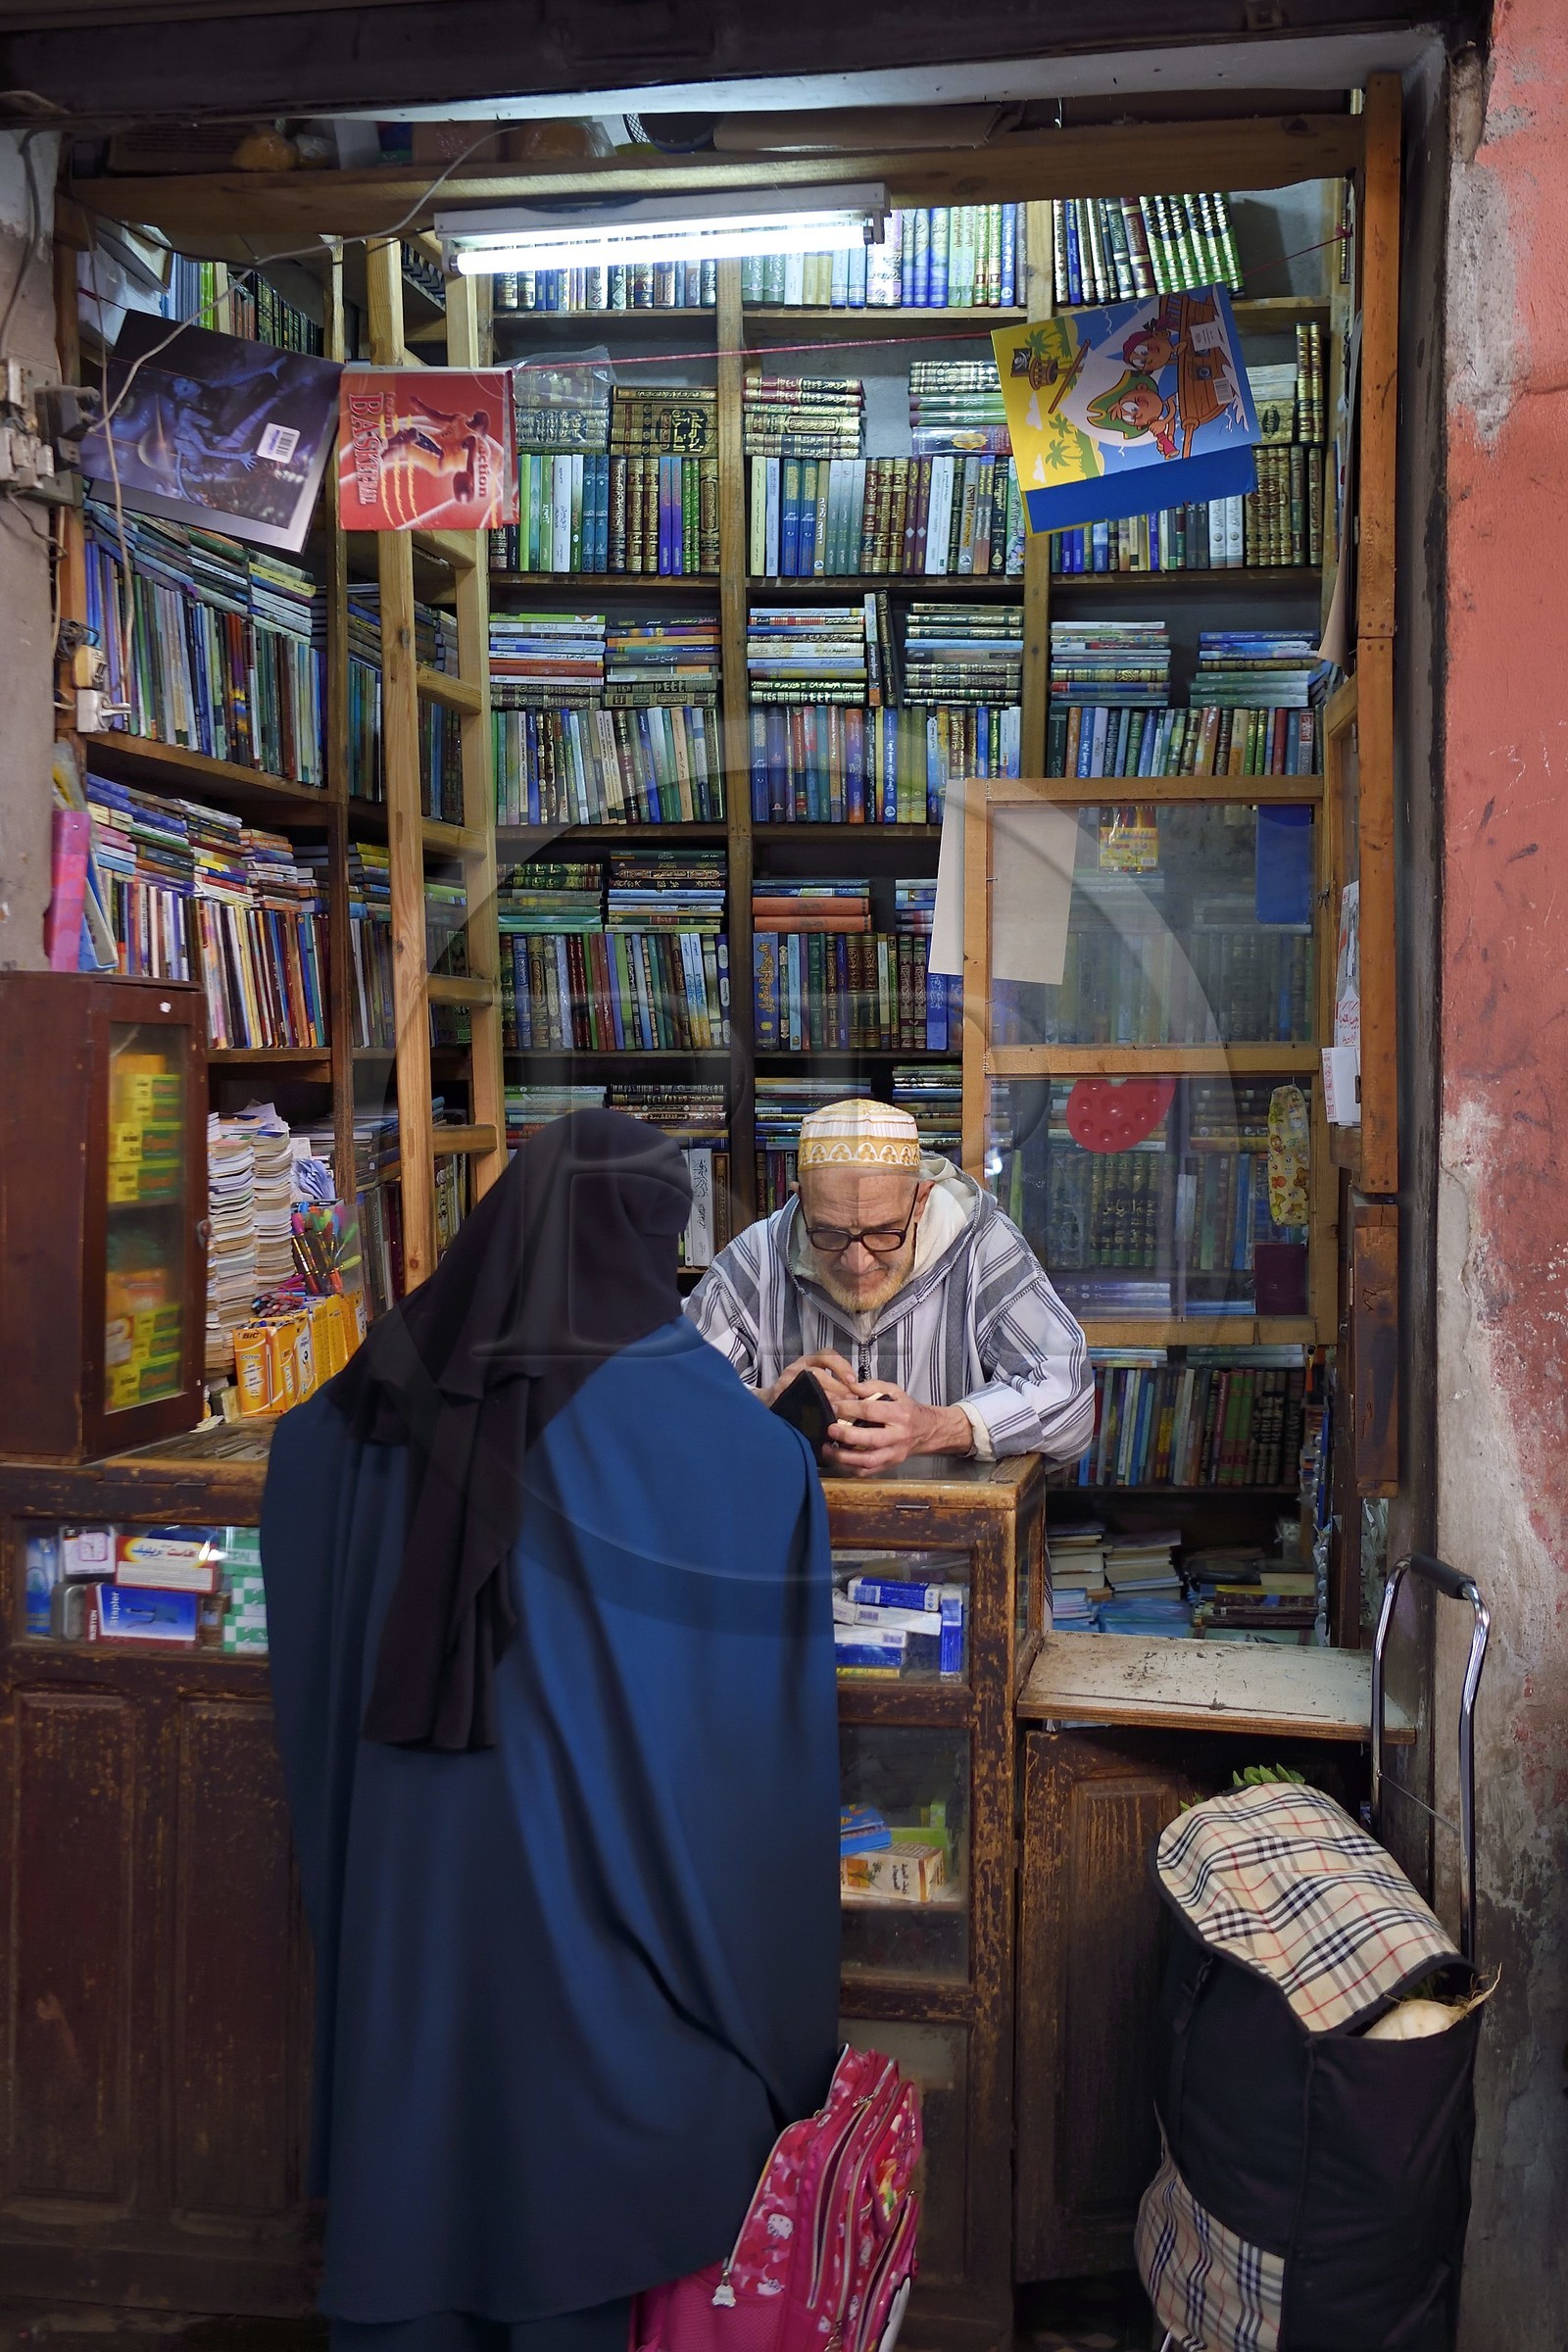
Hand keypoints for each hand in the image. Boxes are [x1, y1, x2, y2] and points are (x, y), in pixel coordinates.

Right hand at [761, 1351, 858, 1411]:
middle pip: (819, 1372)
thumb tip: (858, 1394)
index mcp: (809, 1361)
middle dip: (837, 1387)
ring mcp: (787, 1380)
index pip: (827, 1355)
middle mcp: (797, 1367)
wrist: (770, 1400)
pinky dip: (811, 1407)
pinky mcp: (779, 1395)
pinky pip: (797, 1400)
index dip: (842, 1366)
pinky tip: (821, 1415)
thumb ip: (834, 1384)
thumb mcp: (815, 1380)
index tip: (854, 1381)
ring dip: (826, 1397)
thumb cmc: (799, 1391)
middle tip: (850, 1400)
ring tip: (838, 1409)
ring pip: (808, 1385)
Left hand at [823, 1382, 974, 1477]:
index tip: (834, 1406)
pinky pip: (867, 1472)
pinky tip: (837, 1460)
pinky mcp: (889, 1465)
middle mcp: (898, 1436)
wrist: (926, 1431)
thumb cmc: (906, 1409)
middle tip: (830, 1429)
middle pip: (872, 1439)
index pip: (872, 1411)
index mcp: (900, 1414)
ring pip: (869, 1461)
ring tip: (828, 1448)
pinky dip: (849, 1468)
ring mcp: (894, 1454)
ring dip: (844, 1457)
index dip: (850, 1409)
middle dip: (848, 1435)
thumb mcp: (894, 1391)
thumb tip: (850, 1386)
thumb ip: (872, 1387)